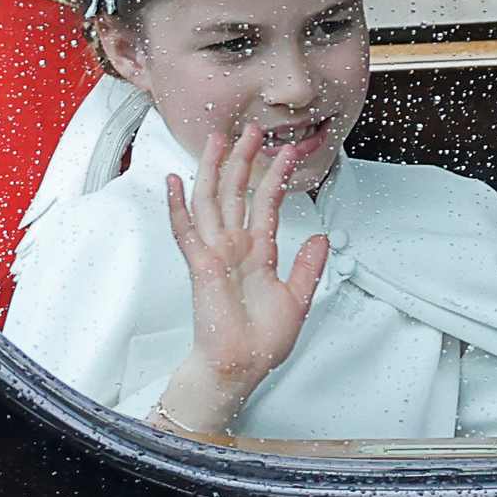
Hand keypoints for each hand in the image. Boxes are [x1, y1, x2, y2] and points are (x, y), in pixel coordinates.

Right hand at [153, 123, 330, 433]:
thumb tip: (323, 238)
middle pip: (237, 193)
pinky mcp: (201, 266)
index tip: (287, 151)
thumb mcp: (297, 299)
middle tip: (251, 129)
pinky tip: (174, 181)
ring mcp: (215, 254)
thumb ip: (308, 267)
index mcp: (257, 253)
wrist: (241, 367)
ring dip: (214, 170)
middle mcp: (234, 248)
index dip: (276, 177)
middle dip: (244, 160)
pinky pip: (186, 232)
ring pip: (212, 202)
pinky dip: (178, 206)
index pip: (266, 205)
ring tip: (218, 139)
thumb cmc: (261, 341)